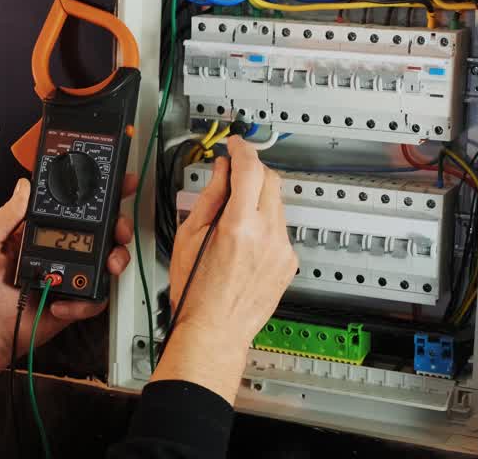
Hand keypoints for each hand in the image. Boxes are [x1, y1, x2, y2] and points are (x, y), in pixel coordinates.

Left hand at [0, 175, 135, 396]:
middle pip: (102, 231)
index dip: (95, 196)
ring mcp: (71, 274)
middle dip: (118, 225)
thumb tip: (24, 187)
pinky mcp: (76, 301)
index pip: (72, 208)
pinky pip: (96, 297)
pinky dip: (83, 301)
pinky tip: (60, 303)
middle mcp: (60, 251)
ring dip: (114, 259)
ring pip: (108, 260)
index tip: (114, 185)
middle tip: (118, 229)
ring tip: (106, 265)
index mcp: (41, 232)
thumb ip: (7, 216)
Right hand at [151, 136, 296, 402]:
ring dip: (258, 198)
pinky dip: (265, 224)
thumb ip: (209, 197)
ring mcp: (282, 250)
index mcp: (239, 226)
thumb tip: (221, 171)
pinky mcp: (289, 262)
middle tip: (234, 172)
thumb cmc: (195, 292)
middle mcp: (267, 235)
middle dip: (253, 170)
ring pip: (277, 204)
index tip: (235, 145)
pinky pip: (280, 229)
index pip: (250, 170)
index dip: (242, 150)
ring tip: (234, 215)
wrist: (215, 331)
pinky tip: (245, 240)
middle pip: (270, 180)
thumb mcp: (188, 237)